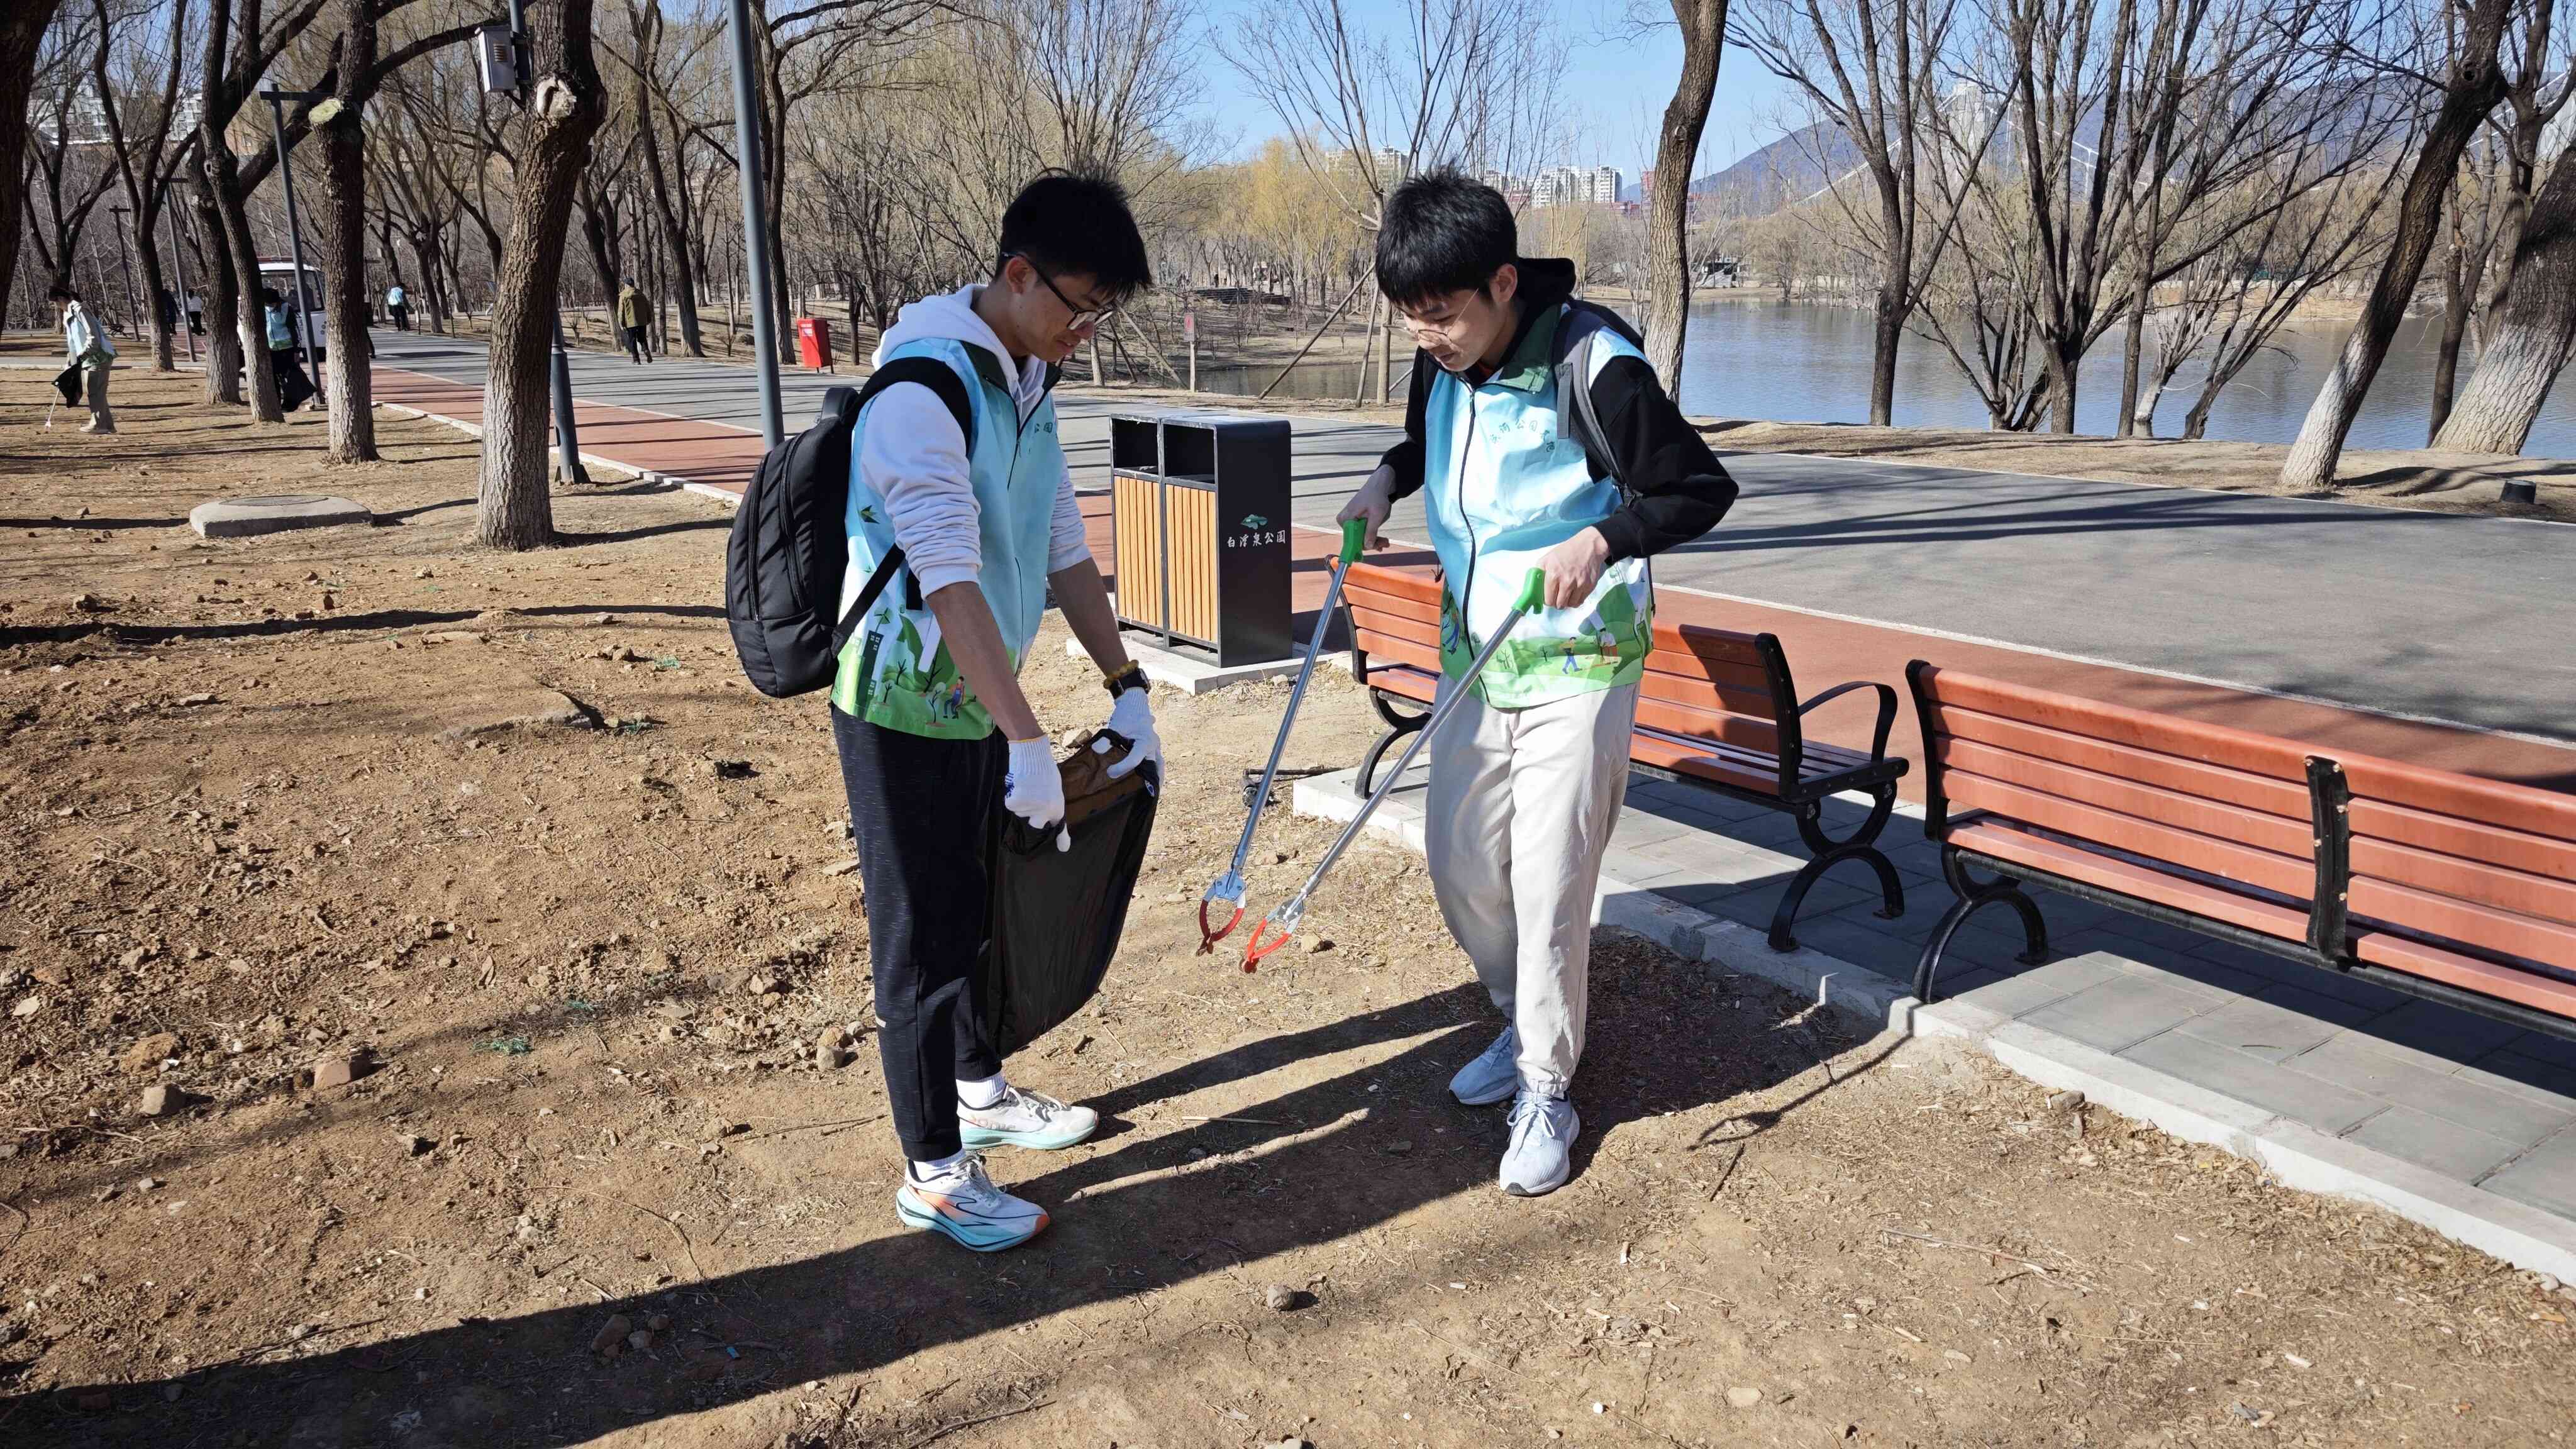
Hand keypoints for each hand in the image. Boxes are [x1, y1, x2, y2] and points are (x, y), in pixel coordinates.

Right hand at [1003, 737, 1070, 851]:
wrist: (1033, 753)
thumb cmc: (1044, 771)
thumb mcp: (1054, 790)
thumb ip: (1053, 808)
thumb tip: (1053, 824)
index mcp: (1057, 807)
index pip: (1058, 828)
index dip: (1060, 839)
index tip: (1063, 849)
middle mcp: (1046, 810)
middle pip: (1034, 825)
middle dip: (1031, 814)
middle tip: (1033, 796)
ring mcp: (1031, 807)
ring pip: (1021, 812)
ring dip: (1022, 802)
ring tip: (1028, 786)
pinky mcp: (1017, 801)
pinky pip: (1011, 805)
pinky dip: (1012, 796)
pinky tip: (1019, 785)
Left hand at [1103, 684, 1162, 788]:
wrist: (1134, 705)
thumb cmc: (1125, 716)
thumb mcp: (1115, 726)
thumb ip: (1106, 739)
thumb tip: (1097, 751)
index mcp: (1146, 740)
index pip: (1136, 758)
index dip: (1123, 767)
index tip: (1109, 772)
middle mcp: (1154, 745)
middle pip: (1153, 766)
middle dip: (1147, 781)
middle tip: (1138, 794)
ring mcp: (1155, 747)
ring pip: (1159, 765)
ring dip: (1155, 778)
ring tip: (1151, 792)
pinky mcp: (1153, 748)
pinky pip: (1157, 763)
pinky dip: (1155, 772)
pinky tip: (1150, 783)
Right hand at [1337, 466, 1394, 549]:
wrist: (1377, 485)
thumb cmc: (1377, 497)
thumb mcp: (1377, 514)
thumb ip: (1371, 530)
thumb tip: (1367, 546)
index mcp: (1345, 519)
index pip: (1353, 540)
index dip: (1365, 546)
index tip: (1378, 547)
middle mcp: (1344, 521)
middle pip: (1357, 539)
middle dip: (1372, 543)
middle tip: (1386, 543)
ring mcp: (1349, 521)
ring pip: (1360, 537)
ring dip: (1373, 540)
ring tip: (1386, 541)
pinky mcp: (1354, 521)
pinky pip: (1361, 532)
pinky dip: (1371, 536)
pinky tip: (1381, 539)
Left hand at [1536, 527, 1609, 608]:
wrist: (1589, 546)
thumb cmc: (1567, 551)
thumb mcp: (1547, 558)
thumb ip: (1538, 573)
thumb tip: (1534, 587)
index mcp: (1553, 574)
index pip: (1548, 600)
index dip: (1547, 600)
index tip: (1548, 597)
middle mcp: (1567, 581)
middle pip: (1559, 605)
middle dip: (1557, 603)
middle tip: (1557, 597)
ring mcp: (1580, 584)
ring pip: (1571, 605)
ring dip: (1567, 602)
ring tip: (1566, 594)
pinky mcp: (1590, 586)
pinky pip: (1581, 601)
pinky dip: (1576, 600)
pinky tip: (1574, 593)